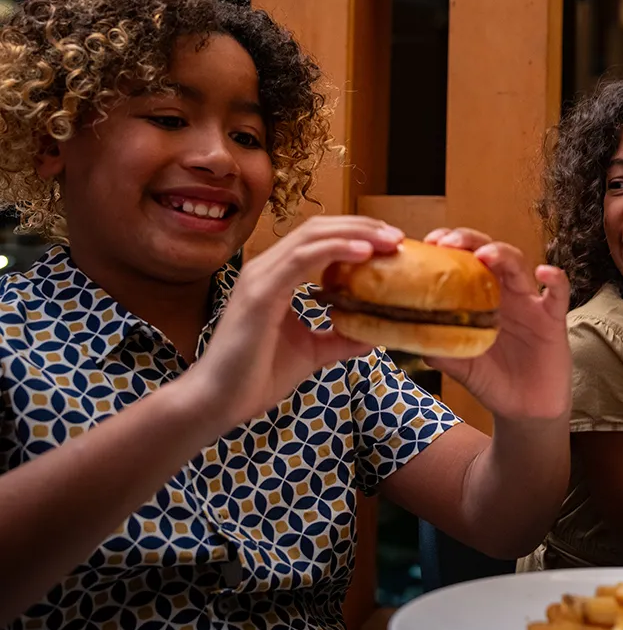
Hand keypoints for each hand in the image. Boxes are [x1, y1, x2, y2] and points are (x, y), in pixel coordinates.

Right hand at [184, 216, 403, 431]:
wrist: (218, 403)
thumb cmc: (255, 376)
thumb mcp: (311, 352)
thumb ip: (340, 338)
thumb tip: (375, 333)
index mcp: (276, 276)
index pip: (319, 239)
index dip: (356, 233)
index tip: (391, 242)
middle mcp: (266, 268)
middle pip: (319, 228)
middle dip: (362, 226)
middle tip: (398, 235)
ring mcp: (260, 277)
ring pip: (312, 236)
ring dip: (355, 233)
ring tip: (390, 239)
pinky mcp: (260, 293)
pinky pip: (302, 259)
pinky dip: (335, 250)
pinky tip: (364, 252)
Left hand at [423, 228, 571, 420]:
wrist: (525, 410)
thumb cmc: (492, 381)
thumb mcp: (460, 367)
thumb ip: (441, 351)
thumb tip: (411, 338)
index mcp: (477, 297)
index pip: (462, 260)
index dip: (448, 246)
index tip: (431, 243)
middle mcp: (502, 293)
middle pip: (488, 252)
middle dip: (469, 240)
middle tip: (450, 242)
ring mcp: (528, 303)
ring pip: (518, 265)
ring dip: (502, 255)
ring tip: (486, 255)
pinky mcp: (552, 319)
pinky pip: (559, 293)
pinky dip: (555, 280)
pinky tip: (545, 273)